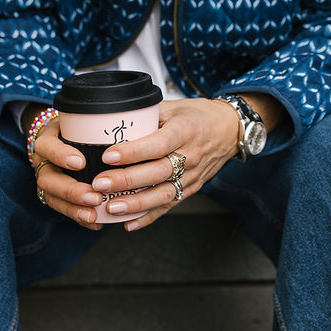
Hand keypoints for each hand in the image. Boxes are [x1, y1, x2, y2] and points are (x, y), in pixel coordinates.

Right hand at [30, 116, 105, 230]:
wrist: (62, 138)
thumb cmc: (78, 128)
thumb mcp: (81, 118)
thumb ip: (97, 119)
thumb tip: (134, 116)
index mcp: (49, 141)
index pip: (47, 146)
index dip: (60, 155)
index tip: (80, 162)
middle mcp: (44, 162)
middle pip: (48, 180)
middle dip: (71, 191)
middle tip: (94, 197)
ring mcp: (49, 181)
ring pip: (53, 199)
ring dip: (74, 209)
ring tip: (93, 215)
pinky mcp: (56, 196)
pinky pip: (65, 210)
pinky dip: (81, 218)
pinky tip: (97, 223)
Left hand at [88, 98, 239, 230]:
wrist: (230, 129)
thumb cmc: (199, 115)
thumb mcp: (174, 107)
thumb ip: (147, 115)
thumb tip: (114, 121)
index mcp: (184, 131)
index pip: (157, 144)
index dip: (132, 152)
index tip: (108, 155)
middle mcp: (190, 155)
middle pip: (158, 172)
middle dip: (126, 180)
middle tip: (100, 184)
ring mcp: (192, 175)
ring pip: (163, 194)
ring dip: (136, 204)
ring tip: (111, 207)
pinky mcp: (192, 188)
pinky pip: (170, 205)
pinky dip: (149, 217)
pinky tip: (129, 224)